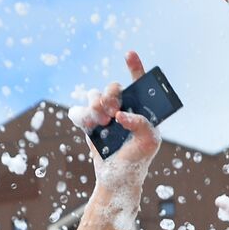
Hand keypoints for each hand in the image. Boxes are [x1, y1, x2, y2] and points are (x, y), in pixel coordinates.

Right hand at [70, 51, 161, 172]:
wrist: (117, 176)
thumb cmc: (138, 157)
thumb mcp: (149, 141)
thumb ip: (142, 124)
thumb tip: (120, 115)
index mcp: (140, 107)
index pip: (139, 82)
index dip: (134, 66)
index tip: (129, 53)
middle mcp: (122, 106)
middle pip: (113, 87)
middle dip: (111, 96)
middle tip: (112, 112)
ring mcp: (103, 113)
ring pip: (94, 95)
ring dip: (96, 107)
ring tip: (102, 123)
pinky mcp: (88, 122)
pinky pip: (79, 110)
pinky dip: (82, 116)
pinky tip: (89, 126)